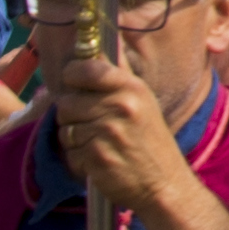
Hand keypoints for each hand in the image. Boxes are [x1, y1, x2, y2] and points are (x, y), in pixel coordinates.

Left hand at [41, 38, 201, 212]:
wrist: (164, 184)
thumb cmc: (150, 141)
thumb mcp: (143, 101)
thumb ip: (116, 76)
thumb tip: (92, 45)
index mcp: (131, 88)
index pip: (85, 68)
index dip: (72, 75)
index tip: (75, 82)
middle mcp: (120, 106)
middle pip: (67, 102)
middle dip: (73, 115)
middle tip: (92, 124)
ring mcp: (107, 132)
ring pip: (64, 128)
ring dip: (75, 139)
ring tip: (98, 143)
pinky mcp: (96, 157)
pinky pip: (69, 152)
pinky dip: (78, 159)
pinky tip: (99, 160)